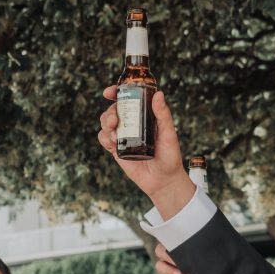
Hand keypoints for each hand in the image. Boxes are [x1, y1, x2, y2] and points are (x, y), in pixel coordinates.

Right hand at [97, 86, 194, 217]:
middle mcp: (133, 124)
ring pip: (106, 123)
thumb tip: (158, 94)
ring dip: (105, 123)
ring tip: (114, 131)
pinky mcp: (118, 150)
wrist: (164, 181)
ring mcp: (124, 137)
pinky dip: (104, 138)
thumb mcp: (169, 133)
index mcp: (145, 116)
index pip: (129, 99)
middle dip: (110, 111)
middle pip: (114, 110)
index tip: (109, 92)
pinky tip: (112, 142)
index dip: (117, 92)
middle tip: (115, 120)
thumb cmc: (170, 156)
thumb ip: (163, 114)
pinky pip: (104, 139)